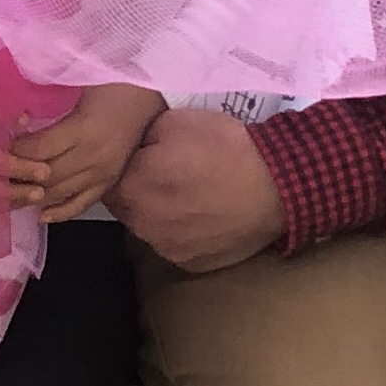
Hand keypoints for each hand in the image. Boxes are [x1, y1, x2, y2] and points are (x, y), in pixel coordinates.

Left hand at [10, 83, 167, 223]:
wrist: (152, 95)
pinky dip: (60, 212)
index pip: (38, 150)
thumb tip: (15, 114)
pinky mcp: (111, 182)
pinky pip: (82, 204)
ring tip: (10, 191)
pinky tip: (40, 214)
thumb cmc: (114, 83)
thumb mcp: (79, 85)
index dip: (13, 151)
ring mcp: (104, 174)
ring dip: (33, 195)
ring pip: (60, 194)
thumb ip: (48, 99)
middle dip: (18, 176)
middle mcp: (94, 158)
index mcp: (84, 130)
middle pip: (45, 177)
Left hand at [105, 109, 286, 272]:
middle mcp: (142, 226)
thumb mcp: (174, 121)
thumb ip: (142, 138)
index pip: (108, 179)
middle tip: (169, 173)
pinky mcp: (193, 264)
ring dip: (162, 214)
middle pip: (128, 206)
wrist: (277, 185)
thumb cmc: (225, 147)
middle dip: (141, 191)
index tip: (144, 157)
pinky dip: (186, 232)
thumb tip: (134, 148)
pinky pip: (178, 245)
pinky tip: (206, 214)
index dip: (126, 166)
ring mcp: (167, 250)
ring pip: (152, 228)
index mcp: (132, 189)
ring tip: (192, 194)